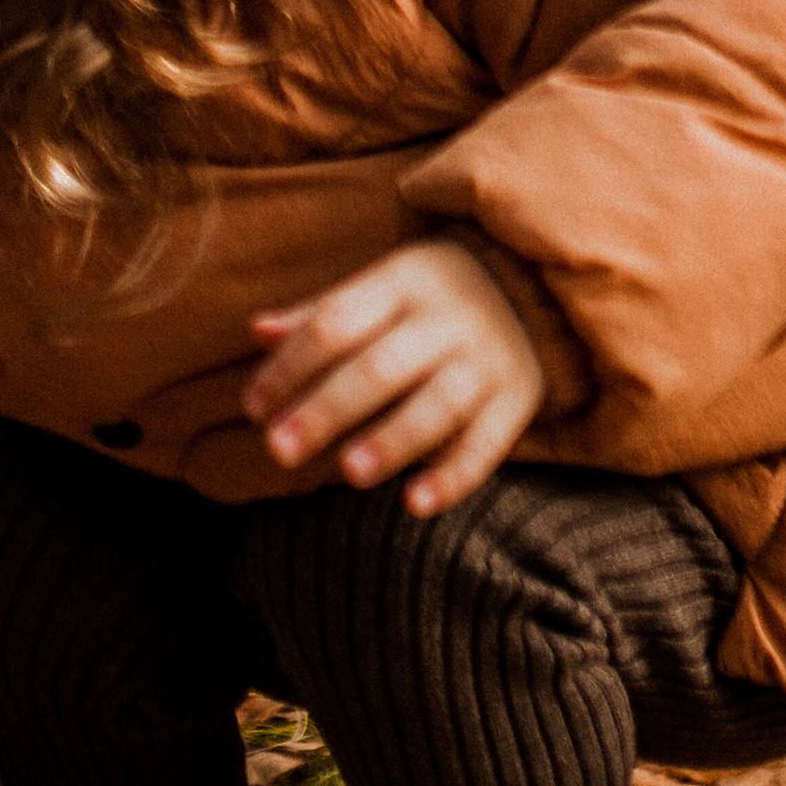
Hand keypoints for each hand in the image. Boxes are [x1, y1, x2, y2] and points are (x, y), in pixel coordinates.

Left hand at [244, 240, 541, 517]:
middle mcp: (449, 318)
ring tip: (347, 472)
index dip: (290, 366)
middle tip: (279, 449)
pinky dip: (453, 477)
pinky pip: (487, 444)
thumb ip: (321, 313)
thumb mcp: (381, 286)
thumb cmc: (430, 296)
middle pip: (380, 367)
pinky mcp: (518, 399)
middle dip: (327, 410)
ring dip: (391, 440)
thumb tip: (258, 331)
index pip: (336, 323)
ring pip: (436, 405)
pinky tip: (415, 504)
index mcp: (404, 281)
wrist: (531, 286)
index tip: (254, 408)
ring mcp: (487, 359)